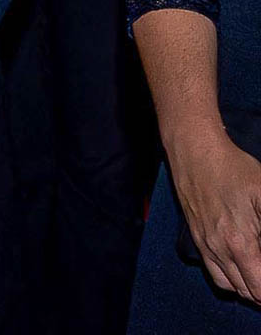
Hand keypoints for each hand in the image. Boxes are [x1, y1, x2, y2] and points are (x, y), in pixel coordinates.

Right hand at [170, 129, 260, 300]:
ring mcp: (206, 245)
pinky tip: (243, 273)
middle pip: (248, 291)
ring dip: (250, 290)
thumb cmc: (232, 168)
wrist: (194, 153)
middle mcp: (220, 250)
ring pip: (231, 287)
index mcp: (240, 243)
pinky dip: (231, 282)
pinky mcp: (198, 239)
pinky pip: (215, 274)